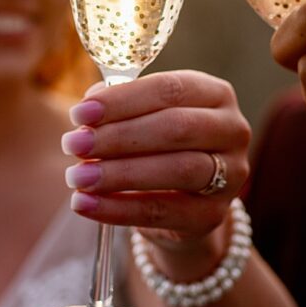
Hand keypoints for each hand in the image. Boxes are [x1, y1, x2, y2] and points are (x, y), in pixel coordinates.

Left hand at [62, 70, 251, 274]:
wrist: (185, 205)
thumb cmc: (160, 148)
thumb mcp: (146, 119)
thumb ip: (121, 106)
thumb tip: (89, 106)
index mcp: (216, 94)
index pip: (170, 89)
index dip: (123, 101)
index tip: (80, 113)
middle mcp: (232, 130)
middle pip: (175, 128)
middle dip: (118, 136)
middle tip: (73, 144)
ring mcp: (230, 176)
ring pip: (177, 170)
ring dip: (119, 173)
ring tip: (77, 176)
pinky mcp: (213, 216)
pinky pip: (163, 212)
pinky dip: (118, 209)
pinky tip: (85, 204)